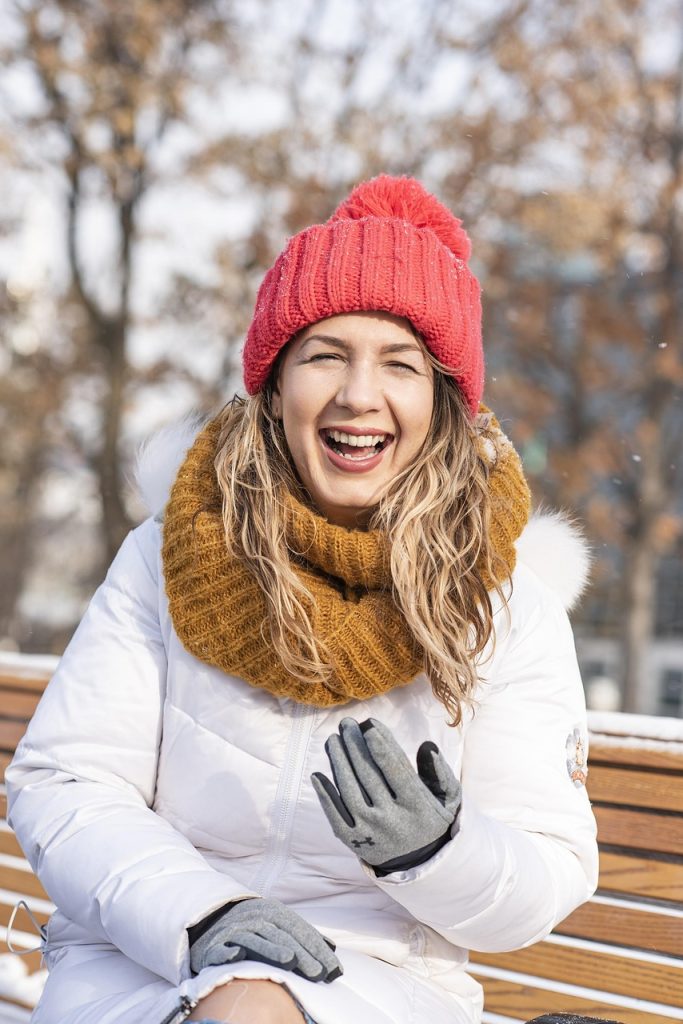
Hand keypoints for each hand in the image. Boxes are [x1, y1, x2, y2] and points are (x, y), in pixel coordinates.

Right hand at [189, 896, 342, 982]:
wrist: (211, 919)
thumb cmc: (254, 927)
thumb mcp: (279, 924)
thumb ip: (304, 936)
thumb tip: (332, 949)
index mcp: (273, 913)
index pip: (298, 930)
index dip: (315, 948)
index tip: (333, 969)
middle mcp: (254, 918)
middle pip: (280, 935)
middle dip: (301, 953)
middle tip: (318, 973)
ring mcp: (233, 931)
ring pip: (254, 940)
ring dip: (271, 949)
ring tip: (289, 960)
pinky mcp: (213, 946)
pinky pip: (220, 949)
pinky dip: (228, 952)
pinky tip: (239, 956)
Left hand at [311, 717, 461, 874]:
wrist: (418, 863)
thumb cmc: (430, 820)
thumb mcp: (447, 800)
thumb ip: (440, 772)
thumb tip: (427, 746)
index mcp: (417, 806)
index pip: (396, 770)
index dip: (382, 745)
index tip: (369, 724)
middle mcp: (393, 819)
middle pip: (369, 775)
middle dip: (355, 746)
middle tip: (347, 724)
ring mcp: (371, 831)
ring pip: (350, 791)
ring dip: (338, 762)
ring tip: (333, 740)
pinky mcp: (354, 841)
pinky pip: (335, 816)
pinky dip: (325, 795)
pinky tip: (318, 775)